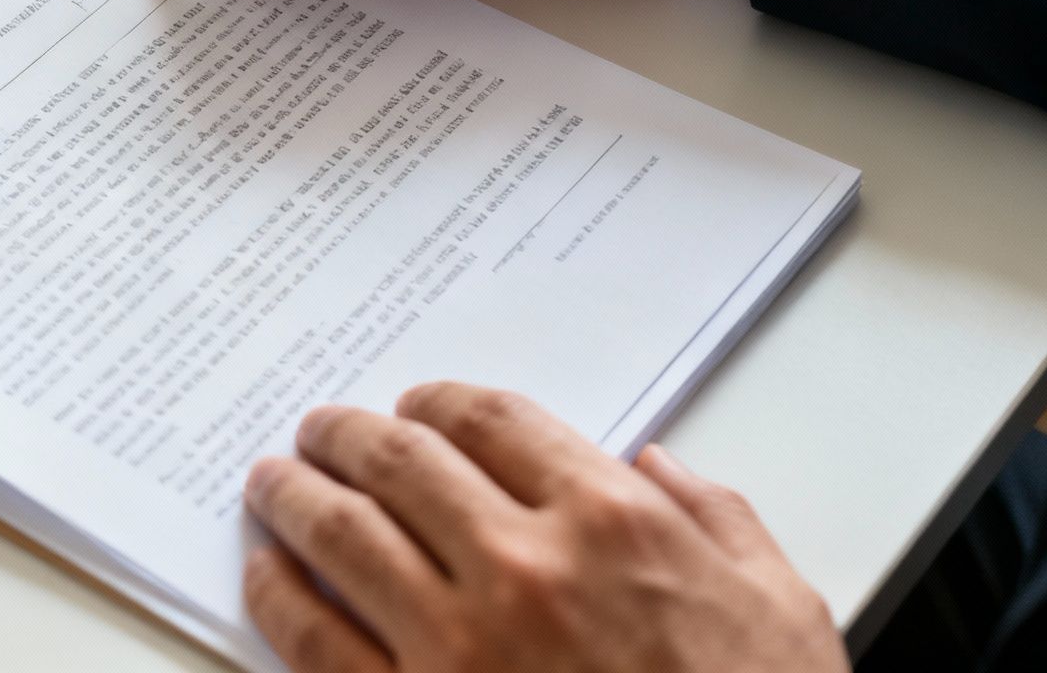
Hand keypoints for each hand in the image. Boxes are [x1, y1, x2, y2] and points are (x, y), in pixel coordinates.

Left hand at [241, 383, 848, 672]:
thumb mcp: (780, 609)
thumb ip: (715, 521)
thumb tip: (659, 469)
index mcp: (611, 524)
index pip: (491, 421)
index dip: (437, 403)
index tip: (413, 407)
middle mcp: (522, 568)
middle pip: (400, 462)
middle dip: (347, 435)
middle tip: (322, 431)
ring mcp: (456, 645)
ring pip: (341, 534)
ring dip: (293, 495)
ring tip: (273, 481)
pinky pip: (313, 638)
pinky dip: (277, 593)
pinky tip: (266, 573)